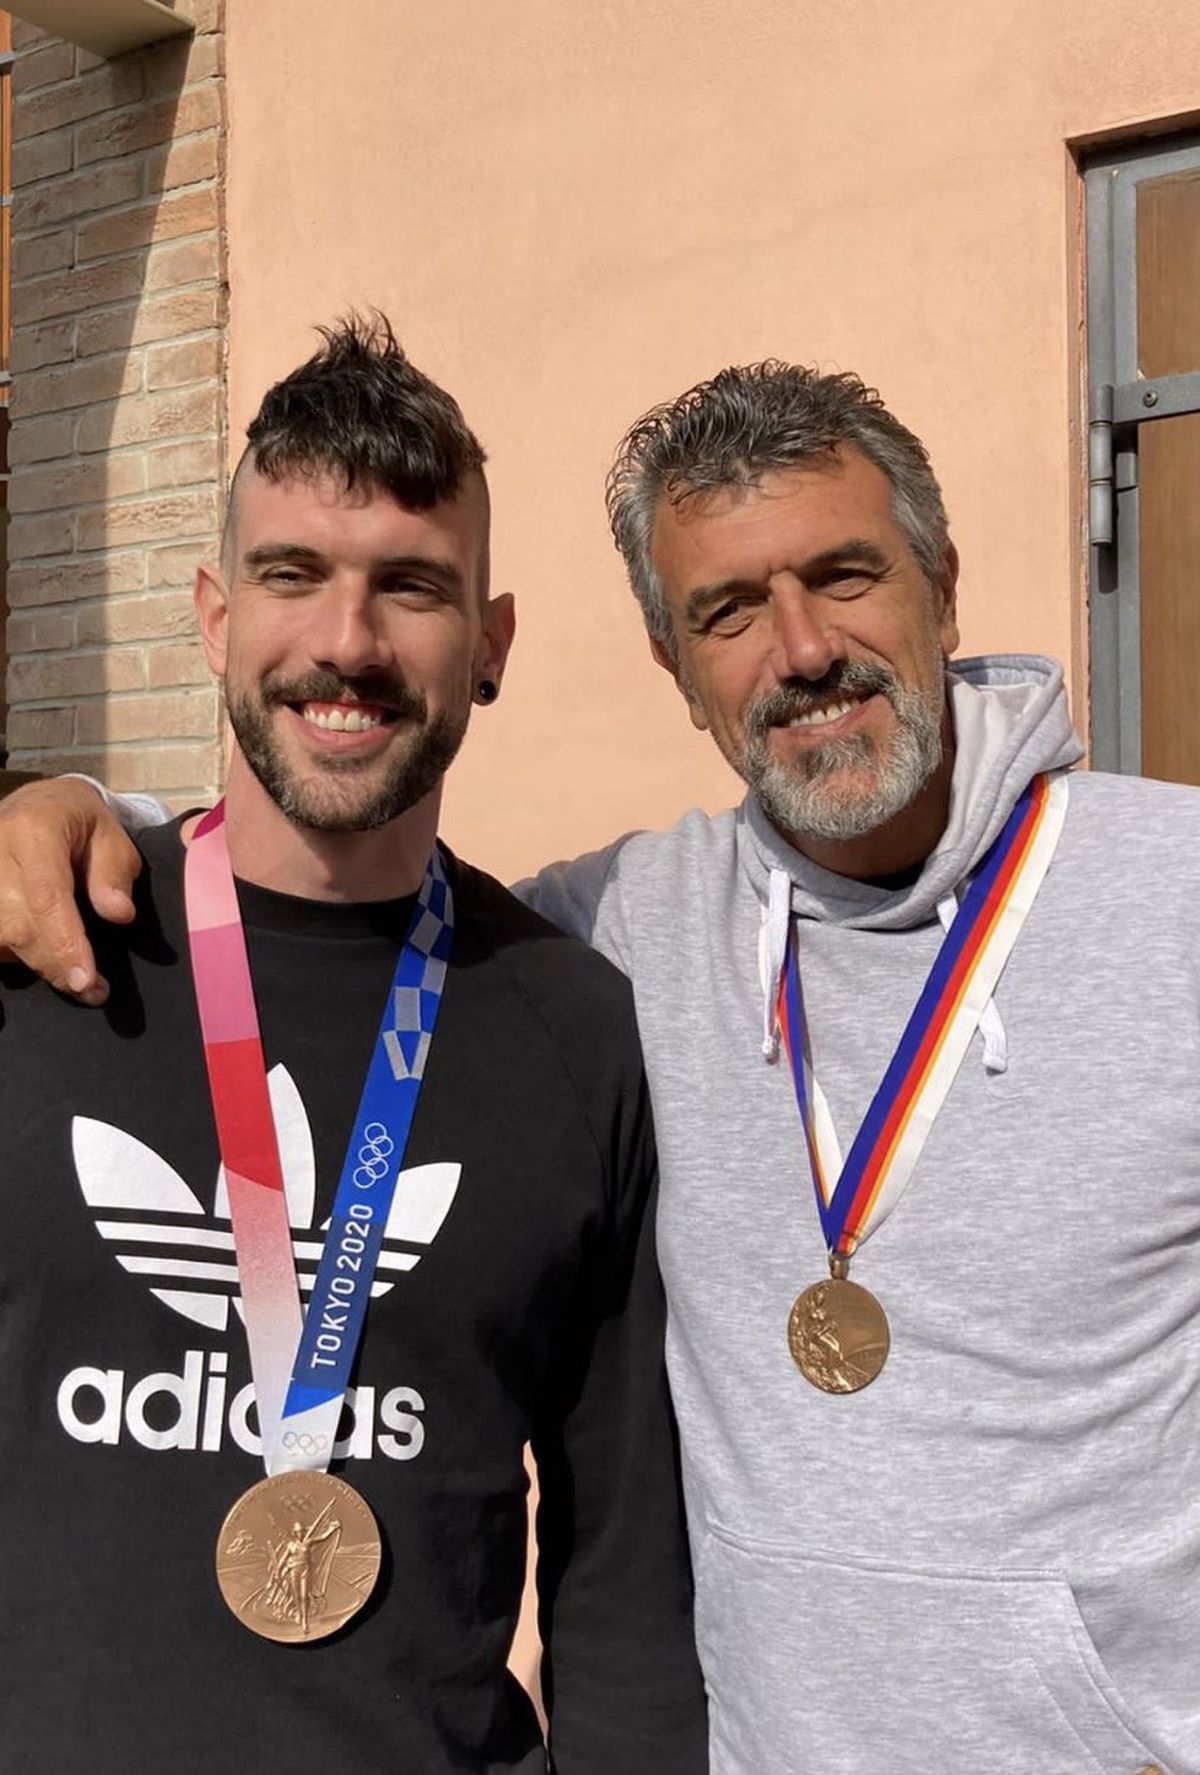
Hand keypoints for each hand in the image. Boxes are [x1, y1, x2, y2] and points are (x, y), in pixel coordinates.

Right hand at [0, 777, 140, 1003]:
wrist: (34, 804)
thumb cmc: (80, 823)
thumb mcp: (112, 837)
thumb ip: (114, 874)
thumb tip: (118, 914)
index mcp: (34, 830)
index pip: (47, 896)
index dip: (65, 943)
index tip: (85, 981)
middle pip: (17, 927)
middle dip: (55, 966)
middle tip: (93, 990)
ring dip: (34, 963)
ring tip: (72, 973)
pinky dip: (11, 954)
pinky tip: (40, 955)